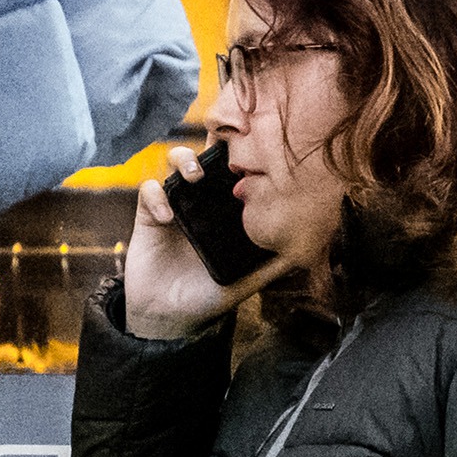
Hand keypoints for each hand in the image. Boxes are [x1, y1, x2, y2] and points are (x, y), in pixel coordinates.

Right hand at [116, 147, 257, 340]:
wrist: (169, 316)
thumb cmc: (209, 295)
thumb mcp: (246, 280)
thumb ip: (272, 265)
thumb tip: (307, 251)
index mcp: (228, 209)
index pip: (238, 170)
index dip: (245, 151)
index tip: (257, 142)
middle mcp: (203, 200)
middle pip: (208, 154)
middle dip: (215, 140)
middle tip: (223, 144)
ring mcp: (176, 203)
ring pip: (176, 161)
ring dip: (184, 159)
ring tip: (194, 177)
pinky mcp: (150, 214)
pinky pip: (149, 191)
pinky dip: (157, 197)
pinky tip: (167, 217)